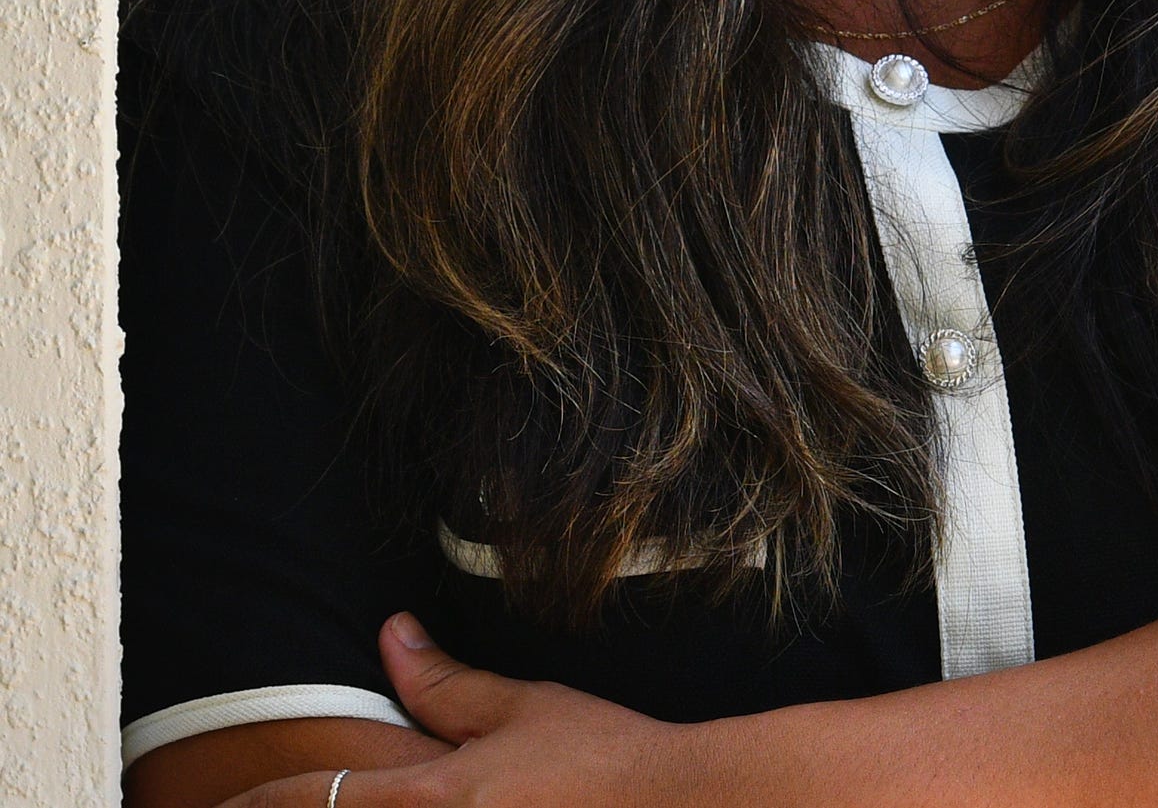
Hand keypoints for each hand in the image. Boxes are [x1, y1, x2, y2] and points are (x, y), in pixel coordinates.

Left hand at [219, 615, 700, 807]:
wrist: (676, 804)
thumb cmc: (603, 756)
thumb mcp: (522, 708)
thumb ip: (445, 683)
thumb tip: (392, 634)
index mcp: (430, 797)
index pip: (315, 799)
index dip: (255, 804)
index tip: (214, 803)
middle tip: (229, 802)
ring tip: (318, 803)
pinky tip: (413, 807)